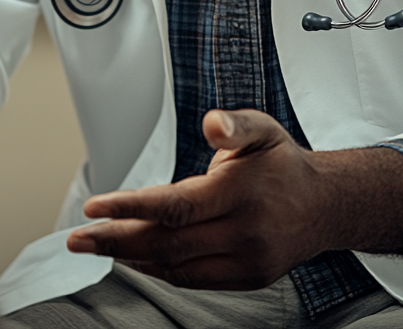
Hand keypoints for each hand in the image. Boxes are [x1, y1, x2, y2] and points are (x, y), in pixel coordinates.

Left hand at [66, 109, 402, 290]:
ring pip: (177, 267)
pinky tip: (135, 257)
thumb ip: (234, 124)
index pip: (175, 206)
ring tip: (95, 246)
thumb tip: (211, 124)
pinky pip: (194, 279)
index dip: (130, 208)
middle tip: (77, 239)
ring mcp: (247, 261)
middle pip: (167, 242)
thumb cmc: (283, 161)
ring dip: (130, 257)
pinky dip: (159, 270)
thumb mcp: (262, 128)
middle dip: (116, 240)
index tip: (93, 207)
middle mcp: (244, 233)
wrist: (325, 205)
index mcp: (241, 193)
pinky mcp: (248, 278)